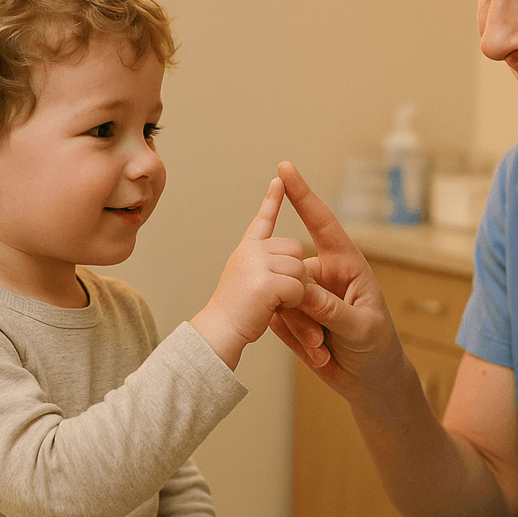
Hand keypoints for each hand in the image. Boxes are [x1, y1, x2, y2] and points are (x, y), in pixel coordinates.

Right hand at [192, 178, 309, 369]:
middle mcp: (250, 250)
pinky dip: (295, 304)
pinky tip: (274, 310)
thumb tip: (297, 261)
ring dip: (297, 292)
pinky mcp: (264, 280)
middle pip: (296, 250)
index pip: (263, 220)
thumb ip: (269, 271)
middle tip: (276, 298)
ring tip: (273, 306)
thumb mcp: (250, 288)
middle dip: (297, 275)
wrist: (216, 340)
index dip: (273, 199)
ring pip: (301, 268)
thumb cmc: (235, 322)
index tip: (280, 175)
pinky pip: (299, 285)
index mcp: (247, 250)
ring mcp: (256, 262)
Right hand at [268, 161, 406, 402]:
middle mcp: (326, 275)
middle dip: (301, 312)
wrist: (371, 382)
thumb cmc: (378, 350)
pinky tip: (318, 356)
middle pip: (293, 274)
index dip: (303, 195)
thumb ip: (332, 309)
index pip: (322, 224)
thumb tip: (303, 289)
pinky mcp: (298, 316)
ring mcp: (310, 295)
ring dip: (300, 332)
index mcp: (348, 266)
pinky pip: (281, 320)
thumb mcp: (361, 329)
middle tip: (320, 343)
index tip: (285, 168)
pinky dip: (295, 341)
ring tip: (324, 353)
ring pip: (283, 301)